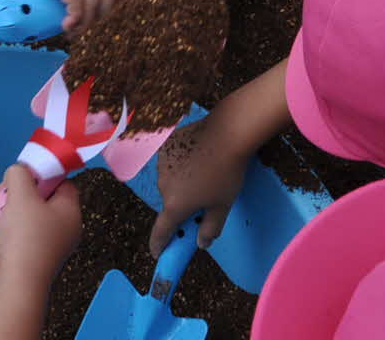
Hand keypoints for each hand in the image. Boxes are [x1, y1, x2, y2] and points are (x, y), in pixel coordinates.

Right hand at [0, 164, 82, 285]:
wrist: (15, 283)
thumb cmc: (25, 236)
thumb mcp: (22, 195)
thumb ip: (19, 174)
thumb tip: (17, 172)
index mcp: (70, 212)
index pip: (62, 183)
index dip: (44, 174)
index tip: (24, 174)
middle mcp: (62, 229)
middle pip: (40, 199)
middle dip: (17, 193)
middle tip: (3, 193)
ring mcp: (45, 245)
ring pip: (24, 217)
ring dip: (4, 209)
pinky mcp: (28, 257)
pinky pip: (16, 234)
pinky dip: (2, 228)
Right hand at [10, 0, 128, 30]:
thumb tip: (107, 9)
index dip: (118, 0)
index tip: (104, 15)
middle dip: (101, 16)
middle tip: (85, 27)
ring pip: (94, 1)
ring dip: (86, 22)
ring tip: (73, 30)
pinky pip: (78, 4)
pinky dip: (75, 19)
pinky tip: (66, 26)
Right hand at [149, 116, 252, 254]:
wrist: (226, 133)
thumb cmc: (226, 173)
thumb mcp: (223, 206)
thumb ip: (211, 228)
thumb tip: (201, 244)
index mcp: (175, 205)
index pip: (161, 231)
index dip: (159, 244)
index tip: (158, 252)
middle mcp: (163, 186)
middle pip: (170, 203)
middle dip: (182, 205)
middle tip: (202, 198)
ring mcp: (162, 164)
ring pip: (169, 181)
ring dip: (180, 183)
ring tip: (203, 172)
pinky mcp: (165, 146)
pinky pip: (170, 162)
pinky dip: (180, 164)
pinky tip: (197, 156)